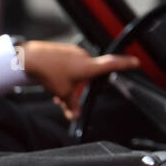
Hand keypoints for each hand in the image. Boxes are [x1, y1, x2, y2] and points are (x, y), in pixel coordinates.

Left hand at [20, 40, 139, 120]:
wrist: (29, 58)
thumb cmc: (48, 73)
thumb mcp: (62, 94)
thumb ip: (72, 105)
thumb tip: (76, 115)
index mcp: (89, 66)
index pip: (113, 64)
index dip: (126, 64)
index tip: (136, 62)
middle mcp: (84, 56)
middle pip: (90, 74)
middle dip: (81, 87)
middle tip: (68, 97)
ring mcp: (73, 52)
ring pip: (78, 70)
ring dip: (71, 81)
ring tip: (56, 91)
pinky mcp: (63, 50)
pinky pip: (69, 63)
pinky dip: (64, 73)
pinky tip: (52, 79)